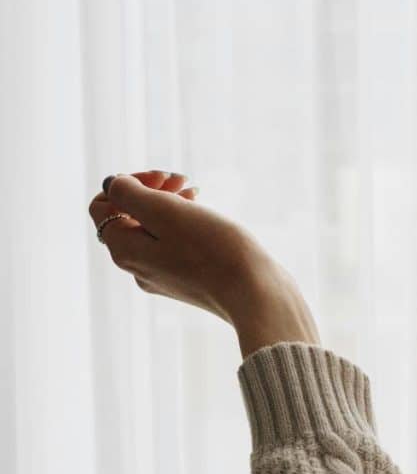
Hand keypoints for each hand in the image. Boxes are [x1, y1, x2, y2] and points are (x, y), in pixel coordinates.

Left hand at [88, 170, 320, 357]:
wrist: (256, 294)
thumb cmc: (214, 251)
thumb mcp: (166, 212)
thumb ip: (130, 194)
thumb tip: (113, 185)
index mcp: (125, 251)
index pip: (102, 205)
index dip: (128, 182)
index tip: (163, 179)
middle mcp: (138, 267)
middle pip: (127, 215)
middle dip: (151, 189)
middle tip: (183, 181)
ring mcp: (163, 276)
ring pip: (152, 227)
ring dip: (170, 202)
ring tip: (196, 192)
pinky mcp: (188, 280)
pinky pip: (173, 243)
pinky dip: (184, 222)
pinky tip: (205, 215)